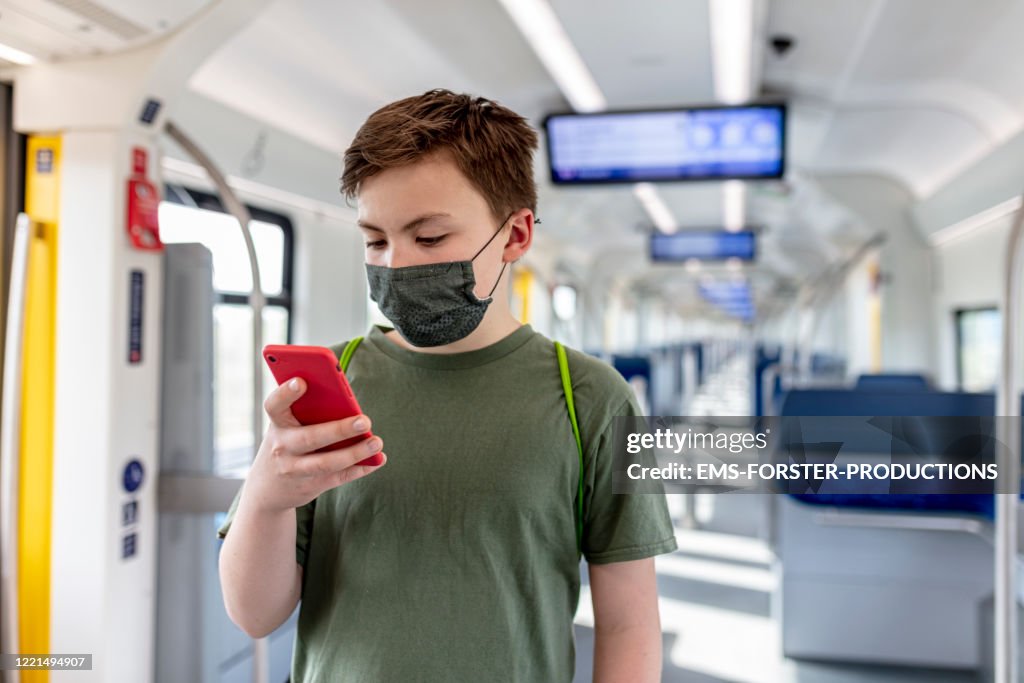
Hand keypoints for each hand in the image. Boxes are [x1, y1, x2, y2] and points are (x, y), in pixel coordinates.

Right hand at [243, 377, 385, 513]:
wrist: (267, 488)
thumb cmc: (287, 443)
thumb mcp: (287, 427)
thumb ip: (308, 411)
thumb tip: (346, 401)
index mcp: (278, 424)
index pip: (274, 406)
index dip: (285, 393)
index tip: (301, 381)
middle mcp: (282, 447)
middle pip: (310, 437)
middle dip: (339, 430)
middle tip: (365, 421)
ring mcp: (295, 469)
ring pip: (326, 462)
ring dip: (355, 453)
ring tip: (377, 442)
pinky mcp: (311, 485)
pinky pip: (339, 477)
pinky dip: (360, 468)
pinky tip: (377, 459)